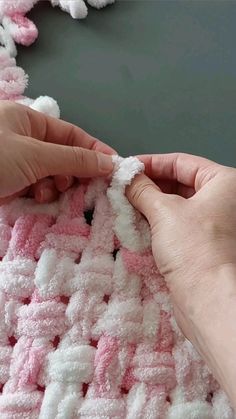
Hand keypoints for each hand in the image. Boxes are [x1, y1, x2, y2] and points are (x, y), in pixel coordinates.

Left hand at [0, 101, 113, 204]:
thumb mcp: (33, 155)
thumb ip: (73, 159)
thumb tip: (108, 163)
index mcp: (26, 120)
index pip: (70, 134)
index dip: (93, 150)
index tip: (113, 167)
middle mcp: (23, 141)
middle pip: (62, 158)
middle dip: (73, 174)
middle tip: (85, 188)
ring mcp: (16, 165)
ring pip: (50, 177)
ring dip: (55, 188)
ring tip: (46, 194)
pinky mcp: (9, 187)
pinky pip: (35, 191)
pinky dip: (40, 197)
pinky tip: (36, 201)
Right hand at [127, 153, 235, 337]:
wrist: (209, 300)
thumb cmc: (196, 250)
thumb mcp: (164, 211)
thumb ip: (142, 190)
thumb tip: (127, 178)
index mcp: (225, 183)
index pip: (182, 162)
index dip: (152, 163)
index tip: (128, 167)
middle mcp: (223, 201)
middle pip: (179, 183)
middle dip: (149, 186)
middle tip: (123, 188)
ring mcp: (213, 224)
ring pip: (176, 206)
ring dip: (150, 205)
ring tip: (124, 205)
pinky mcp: (202, 244)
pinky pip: (176, 225)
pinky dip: (157, 223)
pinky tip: (136, 224)